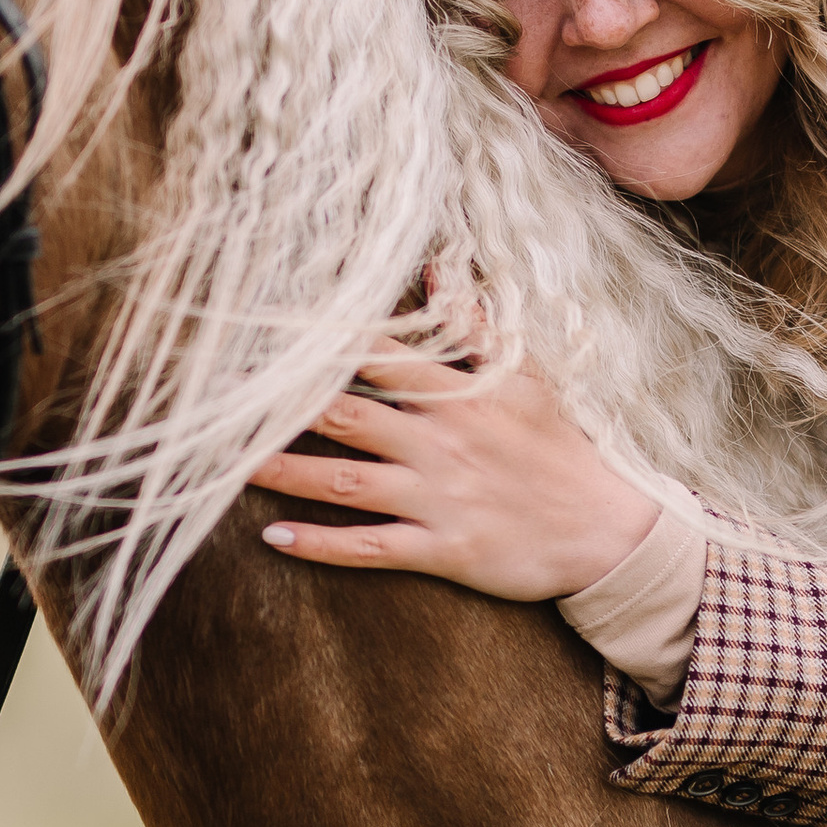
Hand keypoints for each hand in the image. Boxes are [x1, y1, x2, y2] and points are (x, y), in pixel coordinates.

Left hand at [249, 348, 659, 600]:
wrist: (607, 531)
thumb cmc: (561, 450)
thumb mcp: (526, 379)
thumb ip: (477, 330)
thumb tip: (440, 276)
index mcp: (459, 397)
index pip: (379, 354)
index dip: (321, 336)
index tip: (266, 322)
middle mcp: (441, 444)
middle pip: (347, 416)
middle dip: (282, 405)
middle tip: (220, 397)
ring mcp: (439, 499)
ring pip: (346, 482)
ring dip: (285, 473)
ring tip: (227, 465)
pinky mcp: (444, 550)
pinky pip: (371, 548)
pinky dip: (321, 545)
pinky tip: (274, 538)